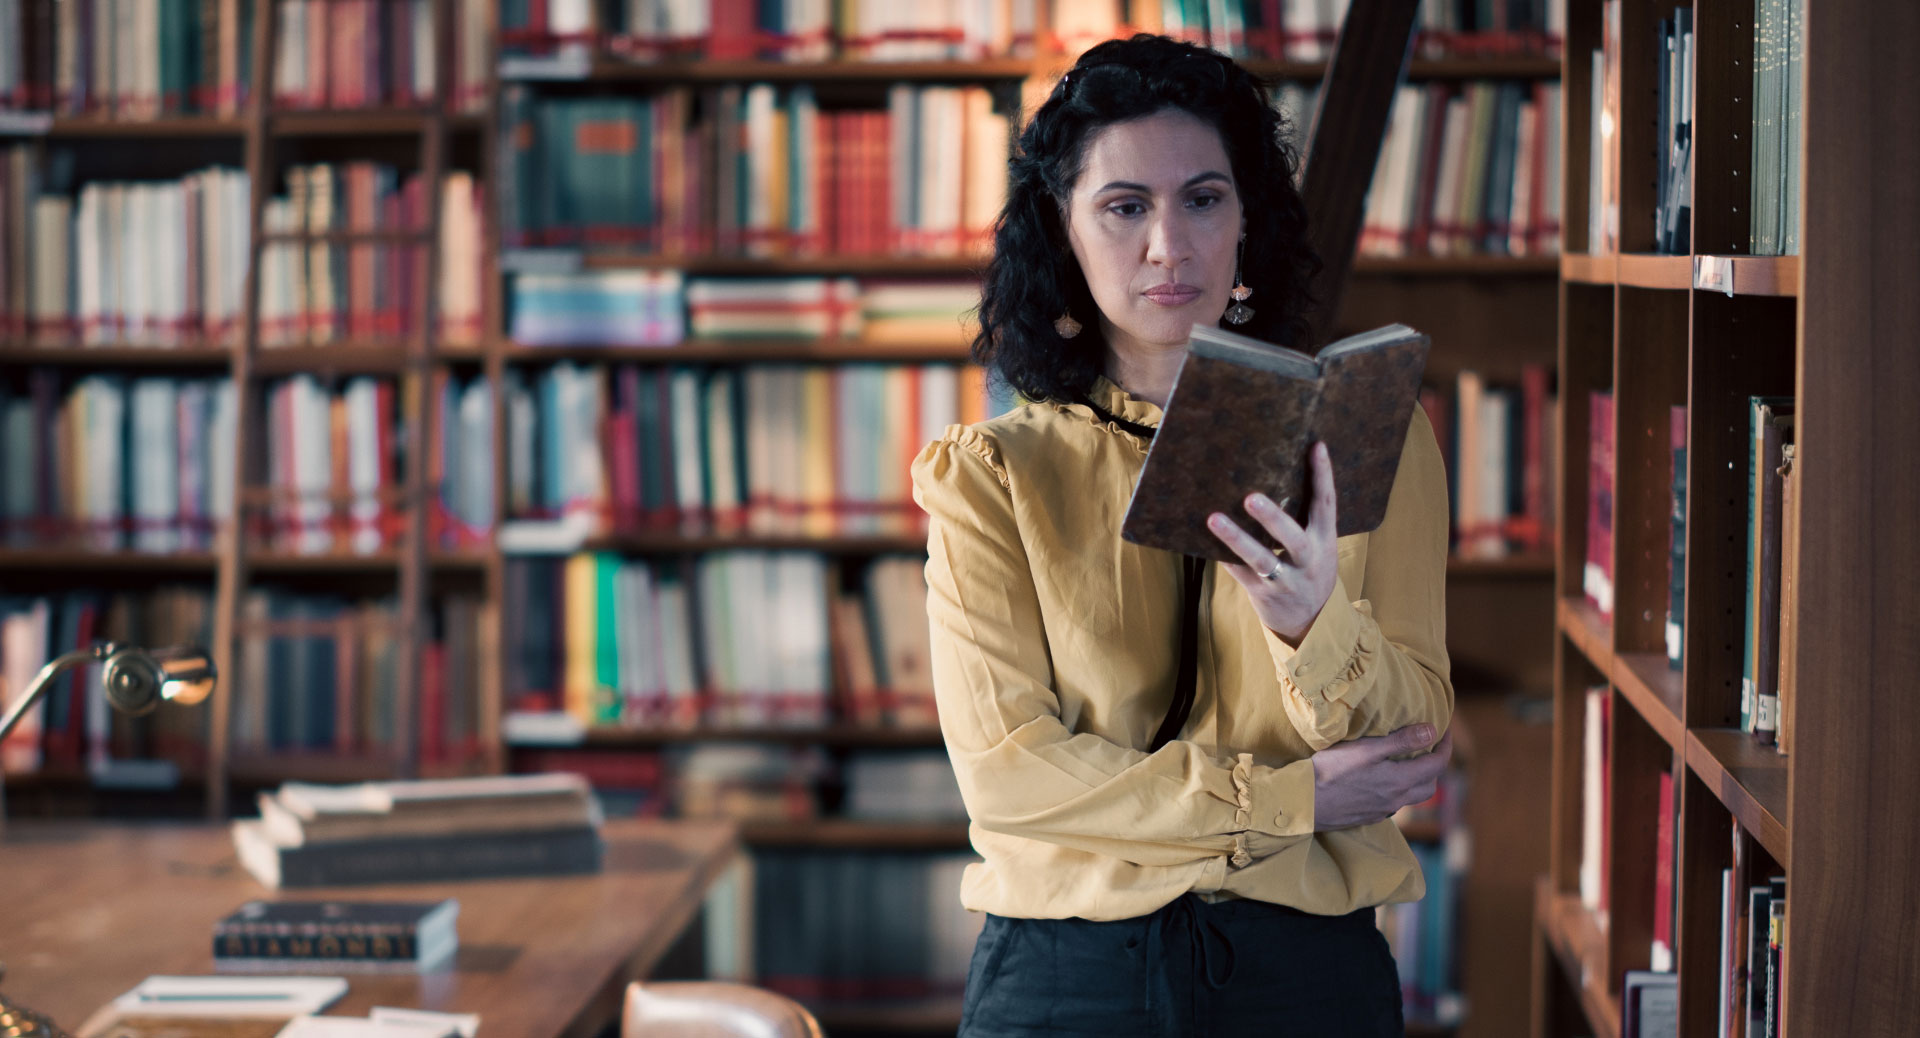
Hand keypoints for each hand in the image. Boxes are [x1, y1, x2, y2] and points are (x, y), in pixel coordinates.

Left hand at [1208, 440, 1338, 644]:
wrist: (1312, 624)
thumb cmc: (1309, 573)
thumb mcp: (1318, 547)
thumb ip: (1303, 520)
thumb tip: (1274, 475)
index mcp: (1325, 542)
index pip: (1327, 505)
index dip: (1323, 476)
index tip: (1316, 446)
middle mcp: (1309, 562)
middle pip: (1293, 538)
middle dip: (1272, 518)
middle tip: (1250, 497)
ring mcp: (1286, 581)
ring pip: (1260, 559)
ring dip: (1236, 539)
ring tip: (1213, 518)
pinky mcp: (1264, 595)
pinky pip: (1240, 573)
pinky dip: (1223, 556)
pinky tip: (1202, 540)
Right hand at [1311, 724, 1452, 830]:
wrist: (1302, 802)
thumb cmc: (1330, 771)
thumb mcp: (1366, 749)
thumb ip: (1400, 741)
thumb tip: (1433, 731)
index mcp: (1400, 781)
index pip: (1437, 765)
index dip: (1445, 746)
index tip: (1444, 729)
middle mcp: (1396, 800)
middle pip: (1429, 785)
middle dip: (1434, 766)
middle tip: (1428, 747)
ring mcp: (1381, 811)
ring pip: (1411, 797)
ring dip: (1417, 780)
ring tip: (1407, 762)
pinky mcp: (1367, 817)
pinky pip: (1393, 804)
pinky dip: (1397, 790)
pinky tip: (1382, 781)